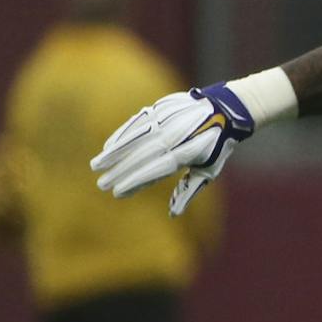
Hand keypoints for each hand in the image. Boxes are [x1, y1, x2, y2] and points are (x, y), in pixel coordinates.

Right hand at [91, 82, 255, 214]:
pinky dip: (121, 135)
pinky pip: (136, 123)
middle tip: (101, 184)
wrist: (225, 109)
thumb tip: (173, 213)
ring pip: (135, 137)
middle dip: (120, 170)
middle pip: (143, 154)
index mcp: (188, 151)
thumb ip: (189, 189)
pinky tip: (108, 147)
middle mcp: (176, 134)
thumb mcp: (208, 170)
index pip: (157, 169)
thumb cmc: (215, 145)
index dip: (137, 181)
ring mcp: (167, 119)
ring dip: (114, 152)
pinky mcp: (160, 108)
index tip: (118, 192)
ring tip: (96, 165)